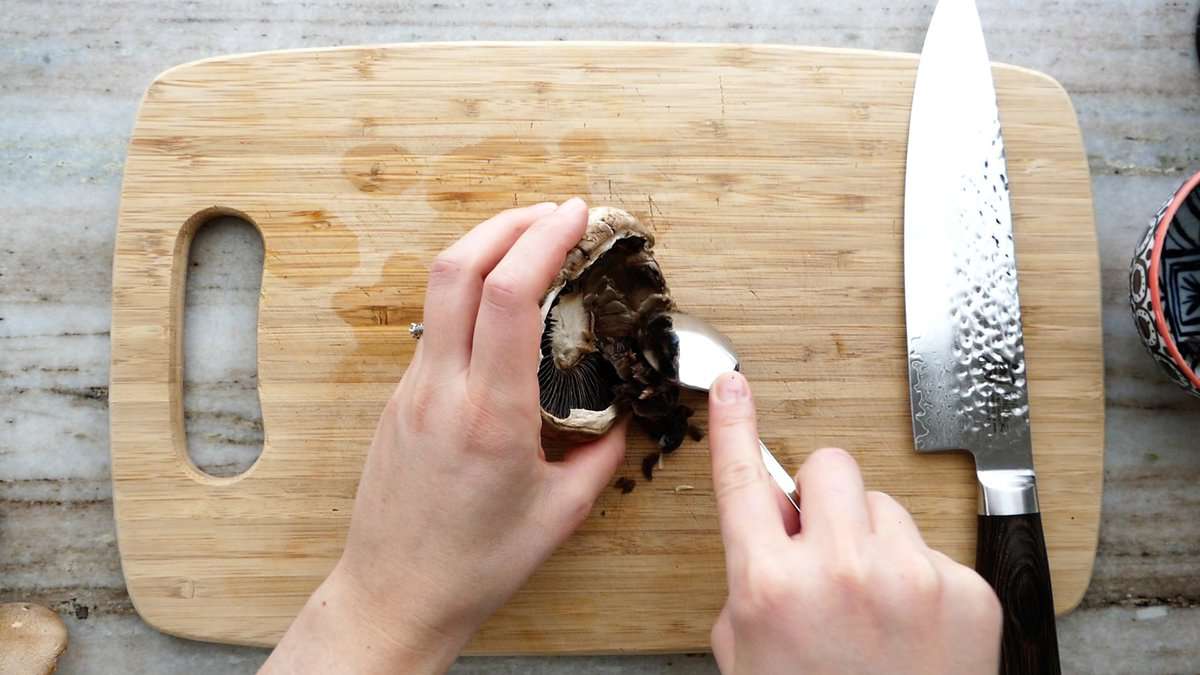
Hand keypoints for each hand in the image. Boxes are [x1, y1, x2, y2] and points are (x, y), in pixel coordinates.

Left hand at [262, 198, 625, 673]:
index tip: (575, 215)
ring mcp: (412, 390)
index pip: (508, 296)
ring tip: (530, 245)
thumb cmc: (475, 563)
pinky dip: (469, 293)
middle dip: (509, 220)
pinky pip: (434, 325)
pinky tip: (501, 307)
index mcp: (492, 415)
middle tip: (554, 212)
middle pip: (459, 266)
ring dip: (485, 250)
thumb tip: (622, 417)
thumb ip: (601, 455)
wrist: (395, 593)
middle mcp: (443, 390)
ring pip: (438, 289)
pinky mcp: (399, 398)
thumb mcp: (561, 514)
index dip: (542, 239)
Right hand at [706, 372, 1001, 674]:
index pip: (744, 480)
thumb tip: (773, 529)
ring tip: (873, 604)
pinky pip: (929, 547)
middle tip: (824, 544)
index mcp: (770, 585)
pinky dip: (916, 577)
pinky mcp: (964, 590)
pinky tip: (911, 626)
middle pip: (831, 466)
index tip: (733, 385)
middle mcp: (839, 569)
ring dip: (872, 538)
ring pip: (885, 504)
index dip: (734, 425)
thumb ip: (750, 579)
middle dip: (823, 498)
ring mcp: (908, 576)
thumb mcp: (747, 649)